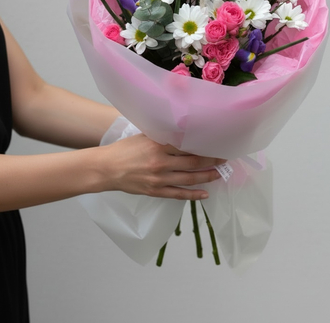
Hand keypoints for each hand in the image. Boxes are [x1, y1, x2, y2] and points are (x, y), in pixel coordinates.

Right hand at [102, 134, 222, 199]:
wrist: (106, 169)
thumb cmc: (124, 150)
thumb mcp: (143, 136)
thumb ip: (162, 136)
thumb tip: (182, 134)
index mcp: (159, 146)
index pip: (188, 146)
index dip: (204, 146)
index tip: (215, 144)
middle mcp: (161, 162)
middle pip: (192, 162)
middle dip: (211, 161)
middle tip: (223, 159)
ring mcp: (159, 179)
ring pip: (189, 179)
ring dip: (207, 177)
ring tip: (219, 174)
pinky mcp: (155, 191)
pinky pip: (178, 194)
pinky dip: (193, 195)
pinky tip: (204, 194)